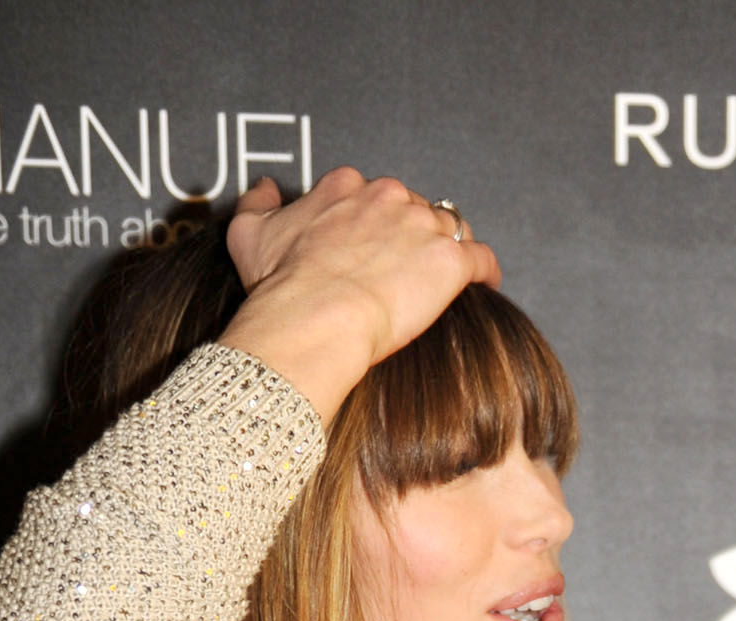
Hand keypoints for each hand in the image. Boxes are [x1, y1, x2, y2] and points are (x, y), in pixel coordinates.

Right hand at [219, 168, 501, 424]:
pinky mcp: (450, 260)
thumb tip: (264, 188)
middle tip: (406, 271)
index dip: (377, 223)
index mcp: (345, 186)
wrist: (314, 319)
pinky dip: (485, 271)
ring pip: (448, 229)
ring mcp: (422, 226)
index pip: (373, 195)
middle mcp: (387, 196)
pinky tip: (483, 285)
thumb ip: (257, 203)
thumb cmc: (281, 286)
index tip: (374, 246)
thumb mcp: (250, 234)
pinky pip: (481, 258)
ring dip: (447, 250)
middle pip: (414, 209)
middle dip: (412, 236)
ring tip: (442, 282)